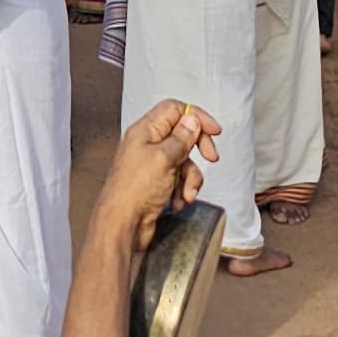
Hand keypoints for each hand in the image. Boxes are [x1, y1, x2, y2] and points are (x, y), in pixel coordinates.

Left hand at [91, 99, 220, 243]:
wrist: (123, 226)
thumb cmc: (134, 191)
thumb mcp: (163, 158)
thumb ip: (181, 138)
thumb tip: (192, 120)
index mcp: (144, 131)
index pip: (174, 110)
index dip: (196, 117)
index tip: (214, 130)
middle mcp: (147, 145)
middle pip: (182, 136)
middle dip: (198, 149)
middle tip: (211, 157)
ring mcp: (152, 166)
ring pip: (184, 162)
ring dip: (191, 178)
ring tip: (185, 192)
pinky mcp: (157, 185)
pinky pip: (180, 181)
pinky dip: (183, 191)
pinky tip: (177, 201)